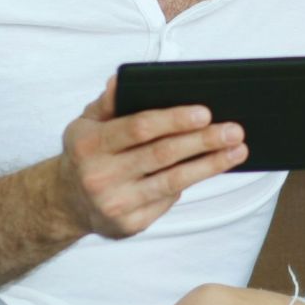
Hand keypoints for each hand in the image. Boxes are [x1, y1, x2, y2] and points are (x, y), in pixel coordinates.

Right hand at [57, 77, 246, 237]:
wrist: (67, 203)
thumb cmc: (86, 153)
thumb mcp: (86, 123)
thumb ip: (108, 102)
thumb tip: (122, 80)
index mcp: (90, 145)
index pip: (139, 128)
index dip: (174, 120)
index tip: (205, 112)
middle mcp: (101, 176)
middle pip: (162, 155)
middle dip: (203, 141)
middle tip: (234, 130)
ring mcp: (116, 203)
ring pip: (173, 181)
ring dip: (210, 165)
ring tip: (238, 150)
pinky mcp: (130, 225)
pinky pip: (168, 200)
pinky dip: (190, 182)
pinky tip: (211, 168)